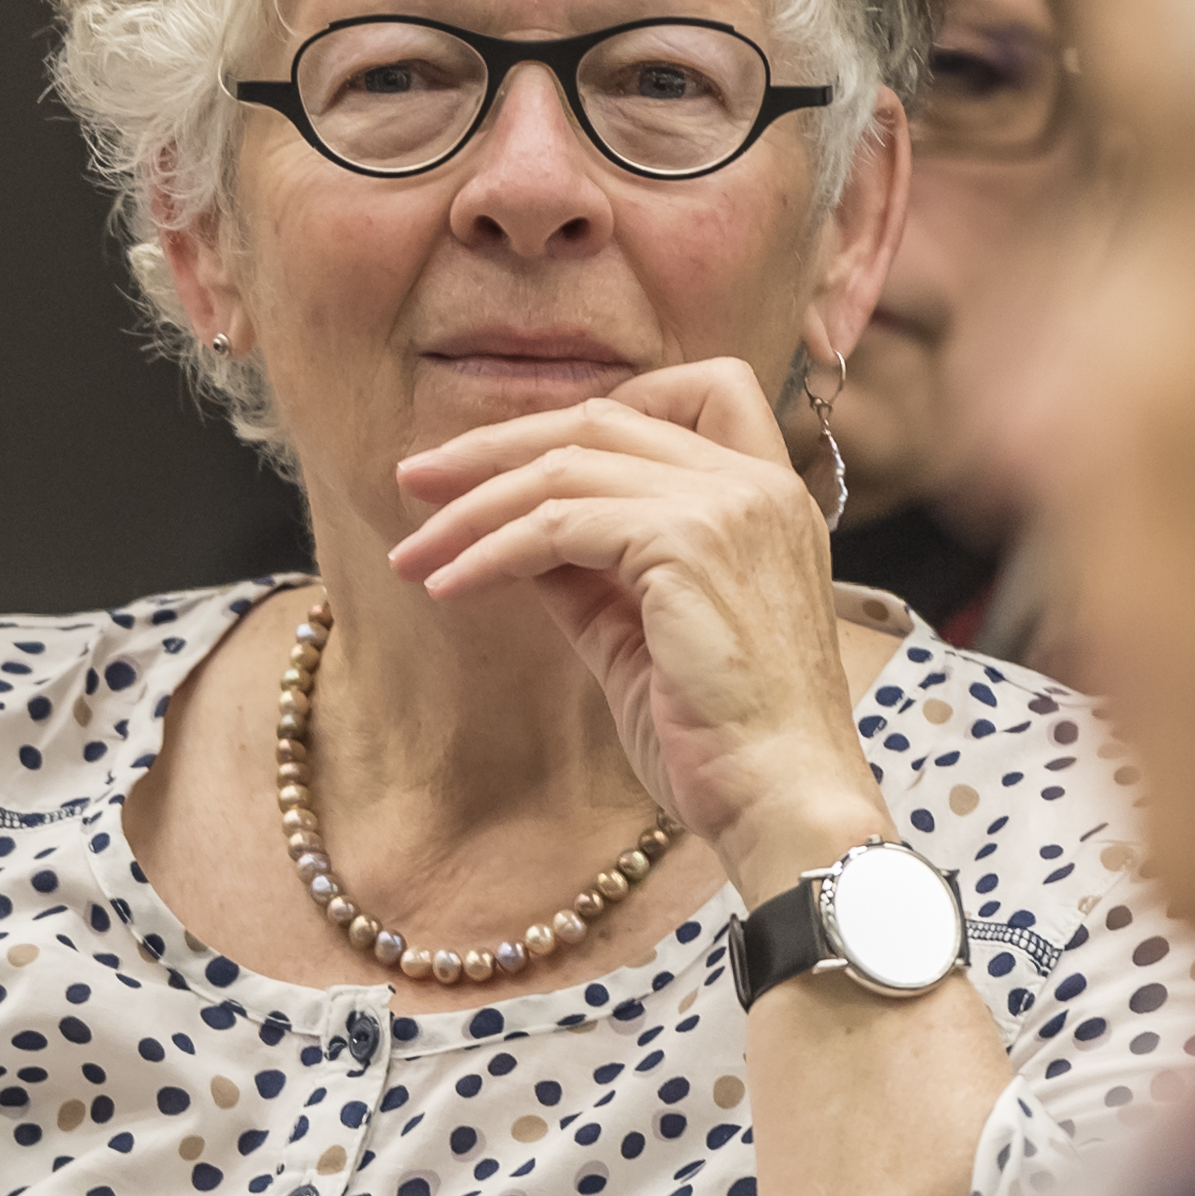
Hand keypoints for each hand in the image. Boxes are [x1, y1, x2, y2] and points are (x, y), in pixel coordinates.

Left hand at [389, 357, 887, 898]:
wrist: (782, 801)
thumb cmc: (721, 742)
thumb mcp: (640, 637)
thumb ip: (589, 577)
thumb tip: (513, 540)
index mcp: (765, 498)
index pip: (686, 394)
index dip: (590, 413)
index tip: (512, 457)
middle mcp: (755, 484)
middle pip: (601, 419)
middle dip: (495, 447)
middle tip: (415, 480)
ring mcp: (727, 505)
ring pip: (566, 464)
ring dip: (473, 507)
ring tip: (413, 553)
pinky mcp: (688, 542)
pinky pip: (559, 524)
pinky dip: (492, 551)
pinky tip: (449, 586)